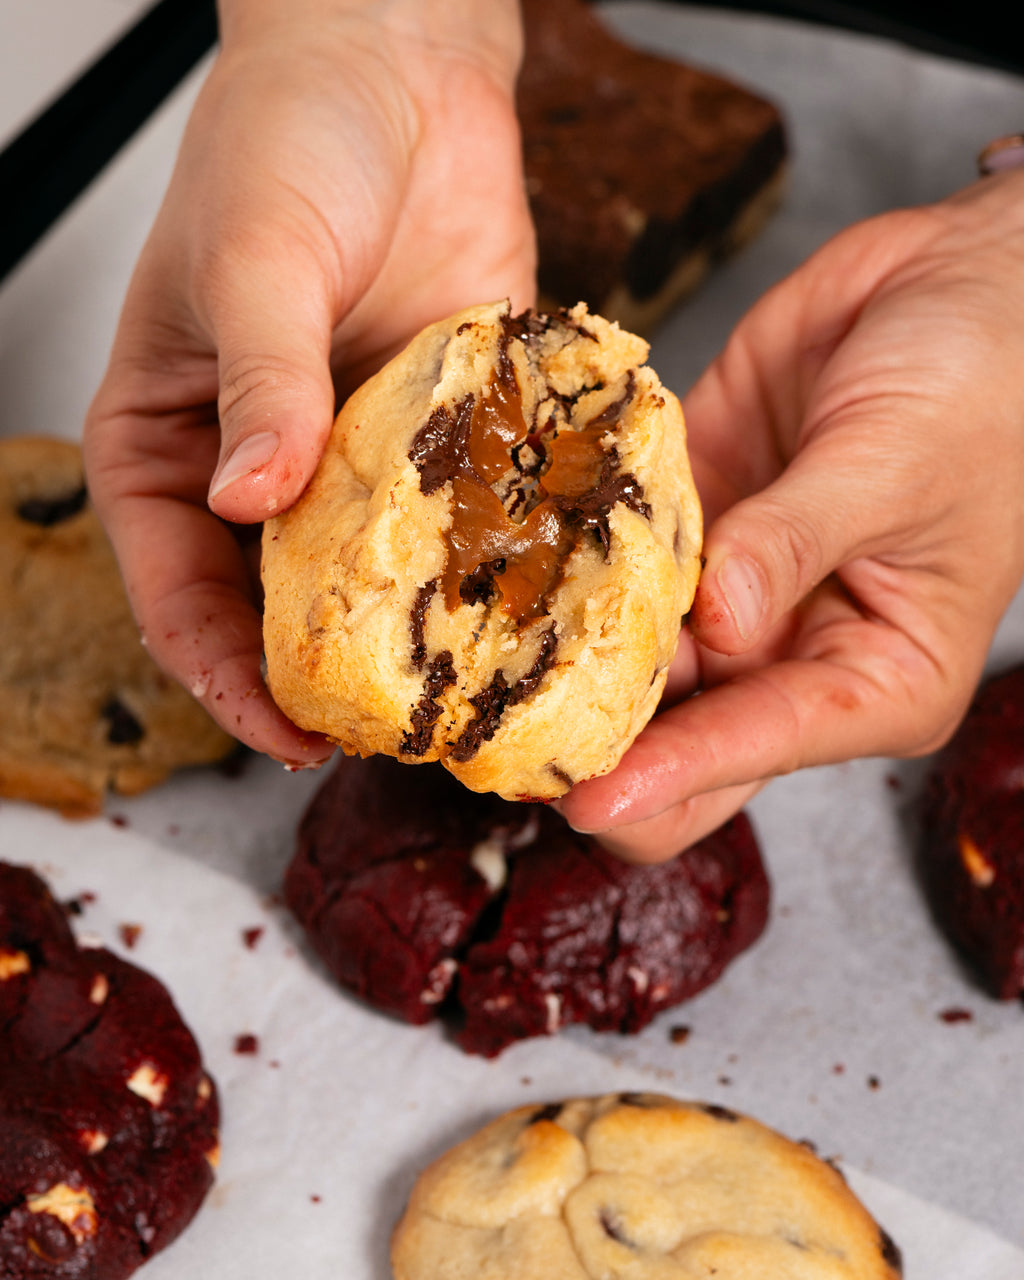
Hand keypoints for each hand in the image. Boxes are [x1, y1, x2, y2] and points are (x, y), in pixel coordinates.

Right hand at [83, 0, 534, 764]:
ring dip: (417, 640)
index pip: (178, 593)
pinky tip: (527, 603)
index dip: (225, 675)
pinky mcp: (441, 440)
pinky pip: (459, 520)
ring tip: (469, 695)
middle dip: (331, 680)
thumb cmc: (286, 140)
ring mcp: (357, 462)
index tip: (287, 731)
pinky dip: (487, 566)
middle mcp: (264, 469)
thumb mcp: (254, 258)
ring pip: (377, 582)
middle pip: (281, 610)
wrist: (399, 72)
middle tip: (395, 734)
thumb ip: (258, 383)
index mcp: (172, 445)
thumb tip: (245, 496)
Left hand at [558, 169, 1023, 860]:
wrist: (957, 284)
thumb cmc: (981, 387)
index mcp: (874, 678)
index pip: (757, 750)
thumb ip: (794, 542)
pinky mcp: (688, 524)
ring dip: (562, 653)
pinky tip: (508, 562)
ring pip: (628, 655)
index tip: (586, 798)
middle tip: (505, 739)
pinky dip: (566, 561)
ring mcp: (730, 591)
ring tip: (479, 657)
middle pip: (680, 738)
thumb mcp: (896, 467)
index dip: (669, 776)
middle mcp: (792, 653)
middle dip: (597, 743)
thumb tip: (714, 618)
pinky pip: (614, 557)